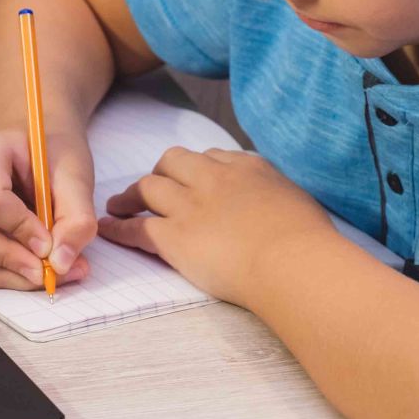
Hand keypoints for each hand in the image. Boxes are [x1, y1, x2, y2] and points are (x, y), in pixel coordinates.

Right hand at [0, 128, 96, 289]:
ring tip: (52, 268)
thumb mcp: (76, 177)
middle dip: (5, 260)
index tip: (50, 244)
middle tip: (46, 269)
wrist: (42, 153)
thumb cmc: (54, 157)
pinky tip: (38, 264)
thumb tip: (60, 263)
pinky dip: (10, 273)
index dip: (19, 229)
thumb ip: (76, 218)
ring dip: (11, 272)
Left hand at [99, 146, 333, 304]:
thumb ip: (278, 195)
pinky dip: (119, 228)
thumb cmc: (309, 241)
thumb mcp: (298, 201)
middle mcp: (214, 178)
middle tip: (150, 188)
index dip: (197, 168)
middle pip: (172, 161)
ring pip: (148, 188)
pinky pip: (137, 228)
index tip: (191, 178)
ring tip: (120, 205)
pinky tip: (109, 230)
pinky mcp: (174, 237)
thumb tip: (276, 203)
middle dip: (159, 172)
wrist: (294, 262)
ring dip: (130, 196)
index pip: (213, 156)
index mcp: (247, 167)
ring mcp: (191, 206)